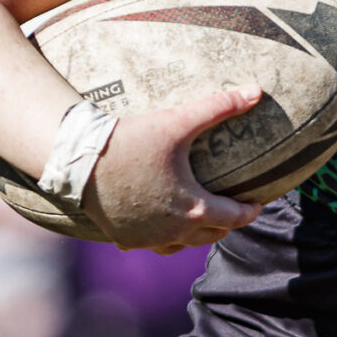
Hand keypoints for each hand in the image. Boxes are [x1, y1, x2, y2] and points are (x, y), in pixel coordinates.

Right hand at [80, 86, 266, 251]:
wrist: (80, 159)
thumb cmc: (132, 140)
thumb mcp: (178, 121)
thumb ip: (220, 106)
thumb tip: (256, 90)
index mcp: (194, 209)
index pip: (235, 218)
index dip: (249, 210)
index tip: (256, 204)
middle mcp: (174, 232)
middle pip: (211, 236)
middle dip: (225, 223)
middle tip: (230, 209)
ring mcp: (148, 239)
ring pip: (182, 245)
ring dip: (195, 234)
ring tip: (199, 219)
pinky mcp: (125, 239)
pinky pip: (151, 244)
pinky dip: (162, 236)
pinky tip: (160, 224)